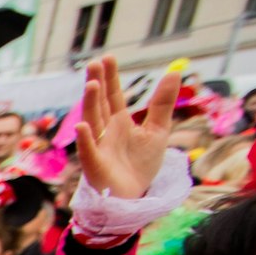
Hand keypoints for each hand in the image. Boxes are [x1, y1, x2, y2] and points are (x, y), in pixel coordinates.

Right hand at [75, 55, 179, 200]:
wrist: (134, 196)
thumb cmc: (141, 165)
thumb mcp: (158, 130)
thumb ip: (162, 103)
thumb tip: (174, 72)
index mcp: (119, 122)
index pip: (113, 95)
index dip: (111, 78)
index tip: (107, 58)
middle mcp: (106, 131)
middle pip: (100, 104)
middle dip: (97, 84)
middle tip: (93, 63)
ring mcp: (98, 147)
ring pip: (92, 122)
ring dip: (90, 104)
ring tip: (91, 85)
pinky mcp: (96, 166)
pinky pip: (88, 151)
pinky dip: (85, 140)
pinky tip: (82, 127)